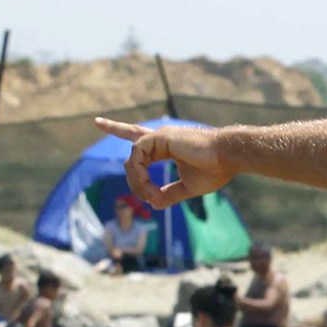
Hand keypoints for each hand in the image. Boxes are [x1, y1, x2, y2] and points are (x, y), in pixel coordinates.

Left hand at [95, 118, 233, 209]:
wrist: (228, 158)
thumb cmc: (215, 170)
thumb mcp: (188, 188)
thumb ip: (170, 194)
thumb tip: (154, 204)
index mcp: (169, 147)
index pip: (143, 142)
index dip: (124, 133)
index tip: (104, 125)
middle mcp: (162, 139)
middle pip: (132, 134)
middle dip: (114, 127)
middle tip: (98, 121)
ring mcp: (160, 136)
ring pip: (133, 158)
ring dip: (137, 182)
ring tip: (150, 195)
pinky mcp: (160, 137)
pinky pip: (137, 156)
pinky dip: (139, 175)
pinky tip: (149, 188)